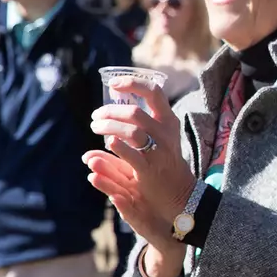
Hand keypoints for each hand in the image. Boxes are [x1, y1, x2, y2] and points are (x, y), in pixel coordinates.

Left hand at [83, 80, 194, 272]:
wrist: (179, 194)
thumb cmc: (165, 163)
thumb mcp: (161, 137)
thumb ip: (142, 121)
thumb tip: (115, 103)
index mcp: (169, 121)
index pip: (154, 92)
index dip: (133, 83)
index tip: (114, 84)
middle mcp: (166, 134)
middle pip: (135, 112)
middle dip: (111, 111)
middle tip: (96, 117)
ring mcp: (159, 152)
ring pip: (131, 130)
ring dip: (108, 126)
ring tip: (96, 128)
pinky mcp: (149, 170)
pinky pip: (131, 153)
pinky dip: (117, 145)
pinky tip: (106, 143)